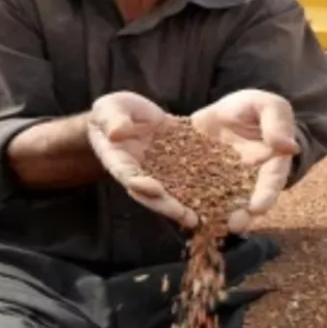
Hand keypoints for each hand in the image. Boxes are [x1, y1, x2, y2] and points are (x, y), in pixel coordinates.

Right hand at [87, 91, 198, 228]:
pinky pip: (190, 177)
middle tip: (186, 216)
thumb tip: (116, 132)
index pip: (128, 174)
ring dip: (186, 206)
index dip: (139, 183)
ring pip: (173, 192)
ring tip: (201, 219)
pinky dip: (202, 188)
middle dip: (168, 205)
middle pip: (153, 193)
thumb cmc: (113, 112)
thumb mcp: (108, 109)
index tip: (151, 188)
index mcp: (119, 160)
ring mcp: (161, 172)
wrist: (131, 116)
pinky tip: (218, 199)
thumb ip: (112, 119)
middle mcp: (141, 173)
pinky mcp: (179, 164)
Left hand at [190, 89, 300, 232]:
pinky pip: (194, 191)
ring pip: (220, 202)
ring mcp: (223, 182)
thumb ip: (276, 122)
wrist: (225, 112)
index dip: (266, 195)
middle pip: (247, 200)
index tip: (258, 208)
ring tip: (206, 224)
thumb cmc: (253, 108)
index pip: (272, 181)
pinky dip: (188, 201)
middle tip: (234, 225)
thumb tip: (288, 146)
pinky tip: (179, 210)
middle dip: (242, 215)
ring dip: (214, 214)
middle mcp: (248, 179)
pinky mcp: (201, 179)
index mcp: (270, 162)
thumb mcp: (266, 105)